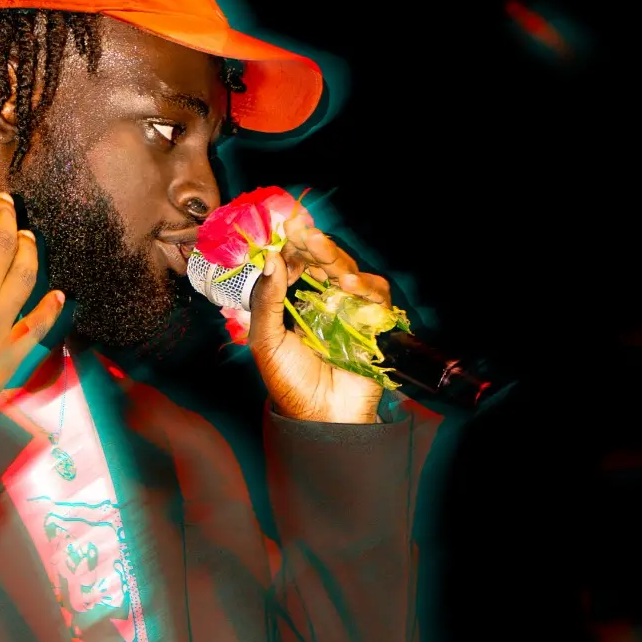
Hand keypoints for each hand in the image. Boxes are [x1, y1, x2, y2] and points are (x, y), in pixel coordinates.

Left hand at [248, 213, 391, 423]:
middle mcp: (322, 302)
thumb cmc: (290, 382)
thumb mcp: (267, 341)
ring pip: (347, 271)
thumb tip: (269, 260)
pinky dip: (362, 285)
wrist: (322, 416)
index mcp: (294, 303)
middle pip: (321, 263)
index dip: (290, 245)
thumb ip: (267, 302)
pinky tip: (344, 283)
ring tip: (316, 247)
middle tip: (301, 228)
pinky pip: (374, 295)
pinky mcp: (372, 321)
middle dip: (311, 243)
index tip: (283, 226)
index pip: (294, 265)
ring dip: (332, 258)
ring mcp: (348, 309)